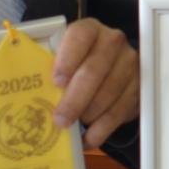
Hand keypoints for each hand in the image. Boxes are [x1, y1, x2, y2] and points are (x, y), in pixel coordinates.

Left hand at [50, 18, 139, 149]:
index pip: (80, 37)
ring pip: (109, 94)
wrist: (112, 68)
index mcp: (90, 30)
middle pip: (94, 71)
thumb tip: (30, 90)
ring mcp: (129, 64)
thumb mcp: (64, 58)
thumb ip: (49, 66)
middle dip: (74, 99)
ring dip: (88, 114)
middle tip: (60, 119)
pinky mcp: (139, 87)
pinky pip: (120, 112)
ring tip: (73, 126)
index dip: (67, 59)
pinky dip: (102, 130)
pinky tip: (88, 139)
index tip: (56, 82)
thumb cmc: (78, 64)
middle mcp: (113, 42)